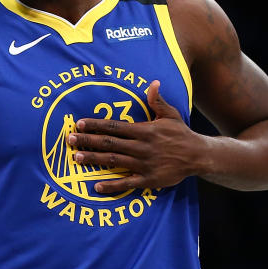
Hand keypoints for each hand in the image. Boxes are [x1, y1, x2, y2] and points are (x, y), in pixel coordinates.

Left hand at [69, 81, 202, 193]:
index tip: (79, 124)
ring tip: (76, 158)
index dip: (96, 125)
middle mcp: (142, 147)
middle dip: (88, 141)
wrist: (199, 156)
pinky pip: (127, 183)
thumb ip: (157, 101)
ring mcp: (144, 164)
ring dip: (94, 160)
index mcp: (144, 130)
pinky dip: (112, 185)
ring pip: (114, 161)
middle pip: (109, 143)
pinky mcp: (149, 180)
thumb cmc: (181, 134)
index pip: (114, 127)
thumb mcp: (170, 115)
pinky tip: (96, 185)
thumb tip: (153, 83)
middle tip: (69, 140)